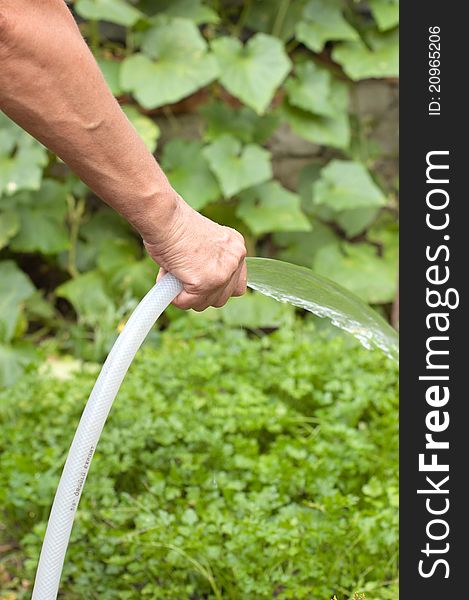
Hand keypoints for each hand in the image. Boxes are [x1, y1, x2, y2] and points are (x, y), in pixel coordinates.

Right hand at [143, 195, 246, 310]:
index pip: (237, 284)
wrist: (165, 218)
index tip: (202, 283)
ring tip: (175, 274)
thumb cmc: (175, 226)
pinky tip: (169, 276)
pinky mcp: (206, 283)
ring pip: (205, 303)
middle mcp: (235, 260)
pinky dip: (175, 296)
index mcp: (236, 248)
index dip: (218, 288)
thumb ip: (211, 262)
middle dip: (202, 295)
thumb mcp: (204, 243)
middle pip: (222, 298)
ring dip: (188, 296)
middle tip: (184, 279)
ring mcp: (222, 273)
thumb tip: (204, 286)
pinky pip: (188, 303)